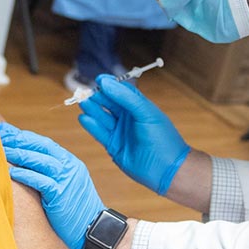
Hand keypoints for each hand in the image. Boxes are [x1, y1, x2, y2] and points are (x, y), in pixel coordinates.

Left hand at [0, 122, 103, 248]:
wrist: (96, 229)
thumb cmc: (76, 211)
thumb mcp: (67, 185)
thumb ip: (52, 172)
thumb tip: (28, 164)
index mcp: (70, 162)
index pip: (44, 143)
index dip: (24, 136)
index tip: (6, 131)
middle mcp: (69, 167)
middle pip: (41, 147)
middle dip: (18, 139)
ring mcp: (66, 180)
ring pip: (39, 161)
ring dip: (19, 154)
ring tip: (1, 150)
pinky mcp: (61, 195)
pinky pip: (41, 181)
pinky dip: (25, 175)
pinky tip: (11, 172)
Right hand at [79, 74, 190, 194]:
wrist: (166, 169)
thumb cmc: (162, 138)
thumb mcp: (145, 112)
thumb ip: (126, 97)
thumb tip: (106, 82)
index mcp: (138, 106)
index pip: (121, 91)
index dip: (110, 84)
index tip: (99, 79)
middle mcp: (128, 118)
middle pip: (108, 103)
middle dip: (97, 96)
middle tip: (84, 91)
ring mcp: (120, 132)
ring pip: (102, 117)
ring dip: (92, 109)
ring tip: (82, 101)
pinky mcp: (113, 146)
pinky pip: (100, 133)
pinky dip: (91, 125)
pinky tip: (84, 118)